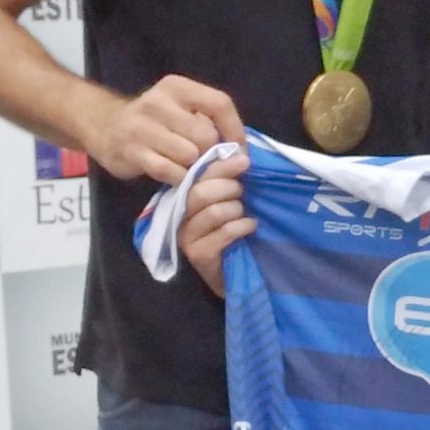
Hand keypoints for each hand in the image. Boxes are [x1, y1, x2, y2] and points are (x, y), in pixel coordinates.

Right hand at [85, 74, 245, 183]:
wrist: (104, 127)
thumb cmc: (154, 122)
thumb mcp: (180, 109)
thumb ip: (208, 122)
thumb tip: (241, 153)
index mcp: (177, 87)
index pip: (220, 103)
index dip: (235, 131)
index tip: (240, 151)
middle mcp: (159, 102)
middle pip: (206, 135)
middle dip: (211, 155)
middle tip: (206, 162)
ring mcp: (143, 126)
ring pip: (190, 156)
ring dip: (193, 168)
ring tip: (187, 168)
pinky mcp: (132, 151)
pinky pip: (169, 171)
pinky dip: (177, 179)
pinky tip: (173, 176)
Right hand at [176, 152, 253, 296]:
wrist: (234, 275)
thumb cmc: (232, 234)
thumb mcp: (228, 202)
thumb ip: (227, 181)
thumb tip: (240, 154)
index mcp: (184, 199)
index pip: (197, 175)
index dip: (221, 166)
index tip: (244, 161)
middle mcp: (179, 217)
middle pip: (200, 192)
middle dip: (228, 188)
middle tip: (243, 193)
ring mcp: (186, 237)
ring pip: (214, 212)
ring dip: (236, 209)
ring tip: (245, 214)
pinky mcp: (198, 255)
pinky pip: (224, 233)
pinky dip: (241, 226)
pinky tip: (249, 226)